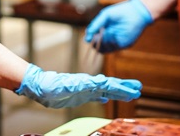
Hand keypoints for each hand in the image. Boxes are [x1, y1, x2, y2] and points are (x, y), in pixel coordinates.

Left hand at [14, 63, 141, 107]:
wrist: (40, 87)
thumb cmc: (52, 85)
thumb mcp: (68, 85)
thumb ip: (84, 84)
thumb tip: (102, 81)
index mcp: (88, 82)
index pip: (109, 85)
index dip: (122, 87)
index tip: (134, 89)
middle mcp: (88, 84)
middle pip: (110, 86)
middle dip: (124, 88)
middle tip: (138, 89)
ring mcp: (85, 89)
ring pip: (105, 91)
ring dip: (118, 93)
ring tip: (130, 94)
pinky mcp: (80, 95)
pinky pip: (96, 96)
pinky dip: (104, 96)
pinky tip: (108, 98)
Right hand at [84, 0, 152, 52]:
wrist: (136, 12)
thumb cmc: (120, 11)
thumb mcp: (105, 16)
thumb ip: (96, 24)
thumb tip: (87, 36)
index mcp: (103, 30)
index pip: (94, 39)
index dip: (90, 39)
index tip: (88, 38)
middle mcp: (109, 37)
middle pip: (98, 46)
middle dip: (95, 43)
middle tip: (96, 37)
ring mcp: (116, 41)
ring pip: (105, 49)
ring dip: (102, 43)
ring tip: (103, 34)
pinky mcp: (124, 44)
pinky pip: (114, 48)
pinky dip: (110, 42)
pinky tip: (110, 34)